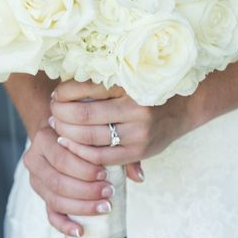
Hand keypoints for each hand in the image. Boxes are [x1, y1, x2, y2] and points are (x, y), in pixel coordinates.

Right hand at [22, 123, 117, 237]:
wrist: (63, 136)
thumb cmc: (83, 135)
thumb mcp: (96, 135)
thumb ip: (115, 149)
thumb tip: (138, 176)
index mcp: (44, 137)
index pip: (62, 157)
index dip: (84, 169)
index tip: (106, 174)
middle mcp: (34, 158)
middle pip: (57, 180)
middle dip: (85, 190)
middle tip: (109, 192)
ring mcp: (36, 180)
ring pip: (54, 199)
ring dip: (81, 206)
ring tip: (105, 207)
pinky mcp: (42, 196)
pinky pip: (50, 215)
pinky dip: (65, 225)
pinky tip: (81, 231)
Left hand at [49, 80, 205, 168]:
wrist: (184, 109)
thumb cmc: (147, 91)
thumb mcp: (129, 81)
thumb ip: (101, 85)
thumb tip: (63, 86)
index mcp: (128, 84)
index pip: (86, 87)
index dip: (64, 92)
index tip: (55, 94)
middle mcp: (134, 107)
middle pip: (84, 113)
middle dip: (61, 114)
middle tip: (52, 112)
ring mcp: (137, 131)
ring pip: (89, 136)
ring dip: (66, 133)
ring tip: (57, 127)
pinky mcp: (139, 151)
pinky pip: (100, 156)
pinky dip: (80, 152)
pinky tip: (71, 145)